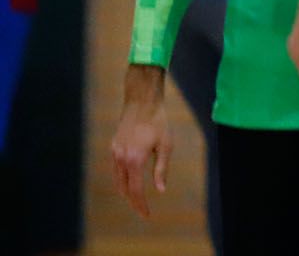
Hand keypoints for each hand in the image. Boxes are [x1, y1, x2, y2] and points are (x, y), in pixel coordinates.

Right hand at [109, 70, 171, 218]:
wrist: (142, 102)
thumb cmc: (158, 122)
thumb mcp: (166, 145)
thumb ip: (161, 169)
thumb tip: (160, 190)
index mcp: (135, 160)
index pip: (135, 191)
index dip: (140, 205)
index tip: (147, 215)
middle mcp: (121, 159)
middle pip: (124, 189)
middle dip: (133, 201)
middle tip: (143, 210)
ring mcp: (114, 153)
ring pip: (117, 180)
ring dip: (126, 191)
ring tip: (136, 199)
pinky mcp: (113, 147)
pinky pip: (115, 170)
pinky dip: (121, 179)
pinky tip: (129, 181)